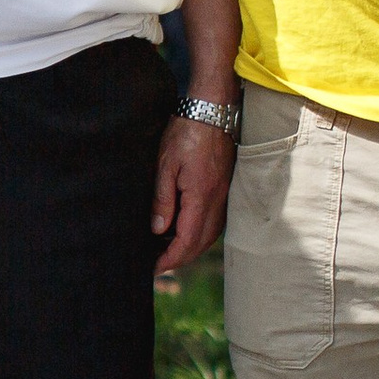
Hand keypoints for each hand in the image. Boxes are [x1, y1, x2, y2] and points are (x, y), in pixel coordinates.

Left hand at [152, 115, 234, 270]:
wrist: (213, 110)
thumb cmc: (186, 132)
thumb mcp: (165, 164)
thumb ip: (162, 199)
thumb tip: (158, 230)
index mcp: (201, 196)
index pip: (187, 240)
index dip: (170, 259)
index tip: (153, 268)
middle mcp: (217, 200)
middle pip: (201, 243)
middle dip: (180, 259)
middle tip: (157, 265)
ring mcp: (224, 195)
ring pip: (210, 235)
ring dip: (190, 248)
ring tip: (167, 252)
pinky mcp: (225, 188)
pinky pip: (214, 221)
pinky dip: (199, 233)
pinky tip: (183, 230)